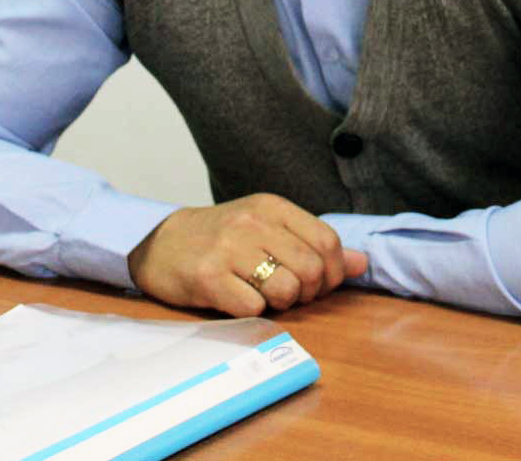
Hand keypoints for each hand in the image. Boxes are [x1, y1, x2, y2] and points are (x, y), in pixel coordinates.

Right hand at [127, 193, 367, 316]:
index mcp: (273, 207)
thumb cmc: (221, 237)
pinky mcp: (209, 276)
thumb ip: (313, 243)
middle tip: (288, 294)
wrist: (160, 242)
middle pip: (311, 270)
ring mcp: (230, 248)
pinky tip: (238, 299)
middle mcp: (253, 222)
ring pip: (286, 290)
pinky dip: (252, 312)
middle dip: (308, 293)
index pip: (327, 241)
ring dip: (280, 304)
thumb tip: (360, 263)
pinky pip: (253, 308)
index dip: (331, 272)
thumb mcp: (268, 229)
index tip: (316, 283)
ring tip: (262, 295)